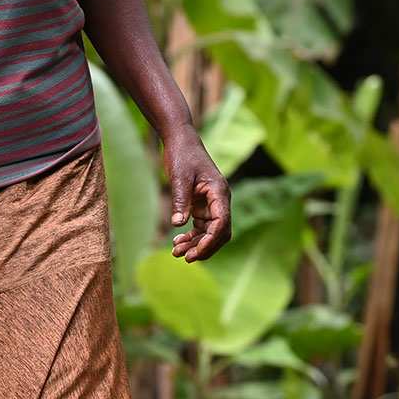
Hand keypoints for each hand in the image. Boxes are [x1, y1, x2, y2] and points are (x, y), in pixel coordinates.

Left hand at [163, 132, 231, 262]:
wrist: (181, 141)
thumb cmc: (183, 155)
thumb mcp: (179, 177)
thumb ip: (180, 201)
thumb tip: (177, 225)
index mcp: (219, 192)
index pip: (222, 222)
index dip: (210, 241)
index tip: (195, 253)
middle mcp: (219, 200)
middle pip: (219, 232)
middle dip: (204, 247)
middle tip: (184, 257)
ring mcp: (212, 204)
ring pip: (209, 232)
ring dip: (196, 244)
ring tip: (176, 252)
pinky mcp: (202, 206)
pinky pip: (201, 227)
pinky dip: (191, 236)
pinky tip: (177, 241)